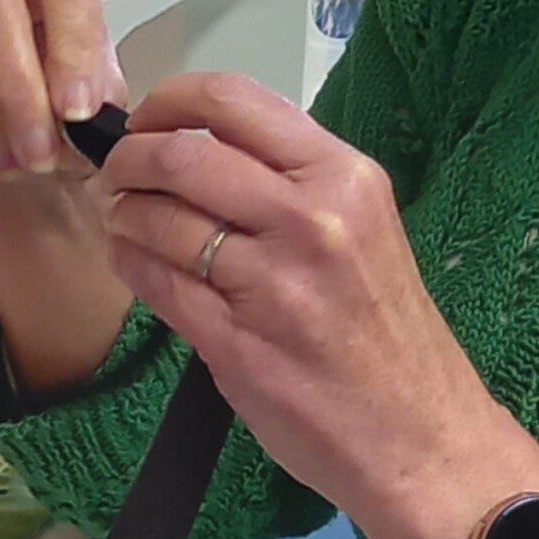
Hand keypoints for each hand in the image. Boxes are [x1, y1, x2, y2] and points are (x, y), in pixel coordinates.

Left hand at [97, 71, 538, 538]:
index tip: (148, 120)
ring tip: (125, 223)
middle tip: (118, 176)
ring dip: (124, 216)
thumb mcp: (362, 230)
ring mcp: (272, 283)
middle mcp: (311, 218)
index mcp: (344, 177)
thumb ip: (291, 187)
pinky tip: (132, 262)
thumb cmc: (388, 335)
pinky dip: (129, 263)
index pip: (234, 101)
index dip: (169, 100)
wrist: (420, 438)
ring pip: (157, 219)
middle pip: (180, 157)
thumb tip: (198, 151)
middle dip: (130, 161)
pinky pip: (155, 282)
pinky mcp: (237, 342)